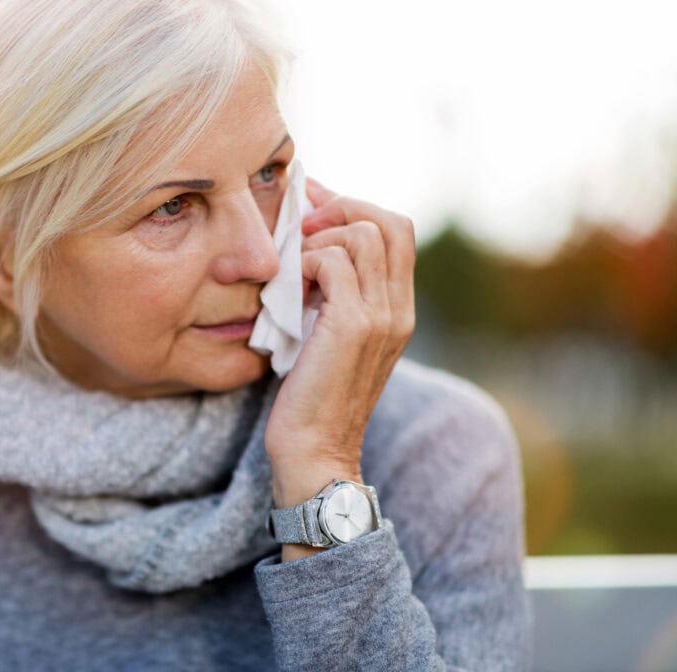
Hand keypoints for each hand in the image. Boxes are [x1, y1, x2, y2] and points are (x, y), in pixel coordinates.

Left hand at [264, 177, 415, 511]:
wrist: (314, 453)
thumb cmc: (310, 399)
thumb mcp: (327, 338)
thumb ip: (331, 296)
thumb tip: (307, 247)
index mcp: (397, 310)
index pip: (397, 231)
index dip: (353, 207)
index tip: (311, 204)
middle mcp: (398, 309)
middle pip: (390, 220)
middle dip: (341, 208)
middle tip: (300, 225)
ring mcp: (380, 316)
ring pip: (362, 234)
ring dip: (317, 238)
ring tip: (291, 267)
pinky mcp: (352, 325)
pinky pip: (331, 261)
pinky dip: (303, 262)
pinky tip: (287, 291)